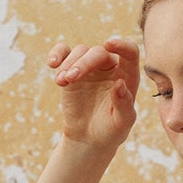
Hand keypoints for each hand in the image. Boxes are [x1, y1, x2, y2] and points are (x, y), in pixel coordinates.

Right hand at [48, 35, 138, 151]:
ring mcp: (91, 66)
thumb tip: (120, 84)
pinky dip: (57, 54)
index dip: (122, 45)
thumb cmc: (110, 131)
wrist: (89, 138)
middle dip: (84, 63)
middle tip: (71, 78)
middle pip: (99, 53)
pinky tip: (52, 64)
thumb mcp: (121, 123)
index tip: (108, 44)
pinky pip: (64, 52)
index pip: (130, 52)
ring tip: (61, 81)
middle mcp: (110, 67)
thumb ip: (124, 105)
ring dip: (69, 64)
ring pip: (80, 51)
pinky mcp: (72, 69)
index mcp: (128, 75)